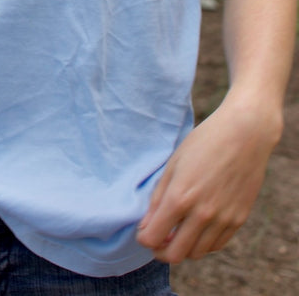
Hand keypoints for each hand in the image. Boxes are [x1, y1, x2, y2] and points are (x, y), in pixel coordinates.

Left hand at [137, 96, 281, 262]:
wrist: (244, 134)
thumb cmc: (204, 142)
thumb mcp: (173, 164)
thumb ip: (158, 198)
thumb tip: (146, 226)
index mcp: (180, 197)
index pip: (154, 237)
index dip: (144, 238)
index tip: (143, 232)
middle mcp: (202, 214)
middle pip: (175, 254)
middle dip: (161, 251)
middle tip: (158, 239)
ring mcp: (222, 219)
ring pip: (197, 253)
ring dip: (183, 247)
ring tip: (177, 232)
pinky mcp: (238, 220)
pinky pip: (216, 245)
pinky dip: (203, 243)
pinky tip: (197, 228)